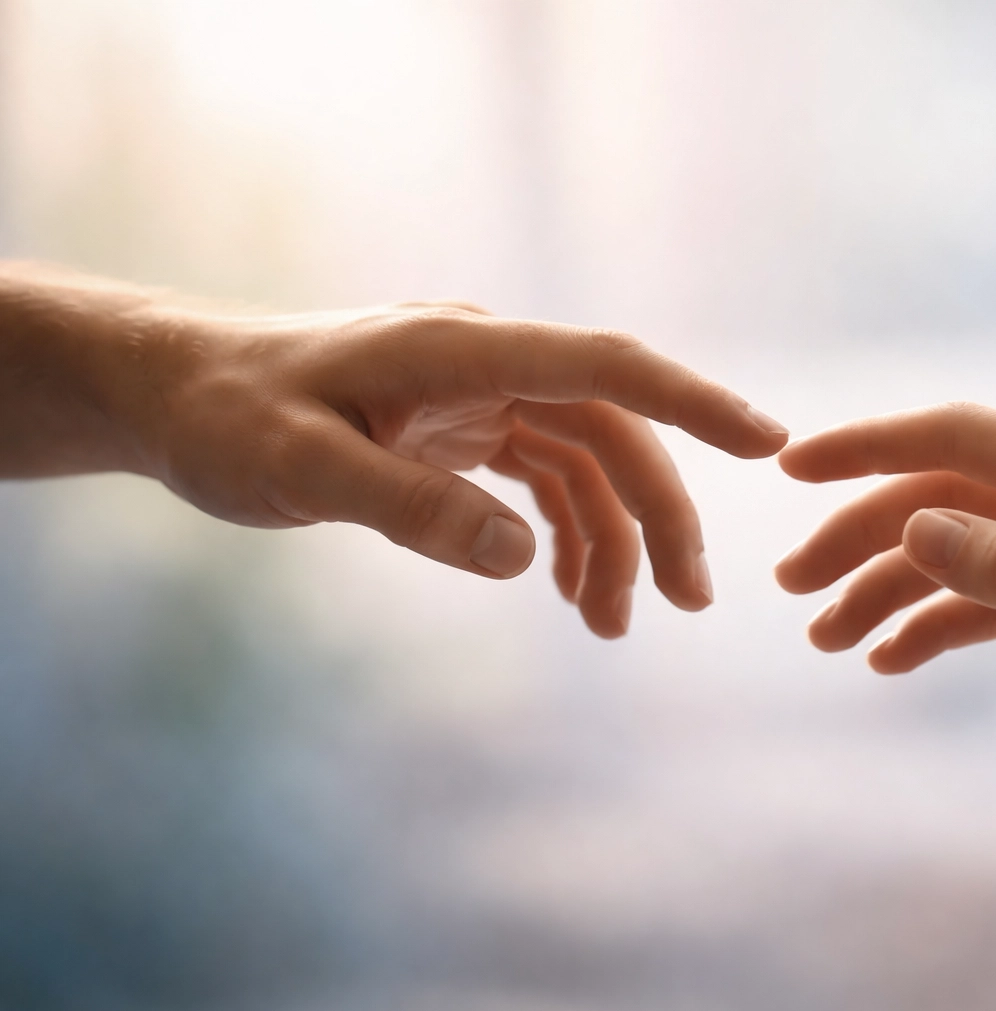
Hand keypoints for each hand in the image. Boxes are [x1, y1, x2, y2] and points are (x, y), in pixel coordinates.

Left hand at [0, 265, 786, 637]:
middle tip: (688, 604)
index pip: (604, 367)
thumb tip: (526, 559)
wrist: (173, 391)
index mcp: (459, 348)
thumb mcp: (300, 467)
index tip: (769, 443)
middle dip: (658, 514)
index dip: (693, 402)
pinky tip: (570, 592)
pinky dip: (565, 535)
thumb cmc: (225, 417)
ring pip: (585, 460)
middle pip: (612, 429)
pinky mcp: (461, 427)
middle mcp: (485, 362)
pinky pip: (542, 479)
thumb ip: (411, 508)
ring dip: (613, 538)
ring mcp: (477, 394)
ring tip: (619, 625)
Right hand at [774, 402, 995, 796]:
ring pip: (958, 558)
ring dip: (889, 591)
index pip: (957, 439)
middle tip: (791, 586)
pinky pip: (989, 607)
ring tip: (826, 639)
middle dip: (861, 537)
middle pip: (942, 502)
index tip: (792, 467)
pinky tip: (889, 660)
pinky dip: (937, 627)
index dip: (868, 446)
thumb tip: (908, 524)